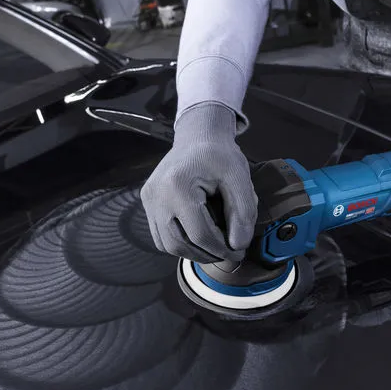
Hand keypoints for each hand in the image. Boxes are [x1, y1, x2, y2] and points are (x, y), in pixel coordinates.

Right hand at [141, 103, 257, 262]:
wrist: (199, 134)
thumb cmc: (219, 154)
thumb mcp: (239, 179)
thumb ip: (243, 213)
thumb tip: (238, 245)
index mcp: (178, 186)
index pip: (199, 234)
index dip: (222, 249)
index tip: (239, 252)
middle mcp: (157, 195)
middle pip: (178, 244)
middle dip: (206, 255)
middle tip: (227, 253)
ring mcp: (149, 198)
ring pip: (166, 244)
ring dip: (191, 252)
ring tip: (213, 248)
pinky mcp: (147, 200)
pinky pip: (159, 234)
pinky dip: (179, 242)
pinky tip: (198, 238)